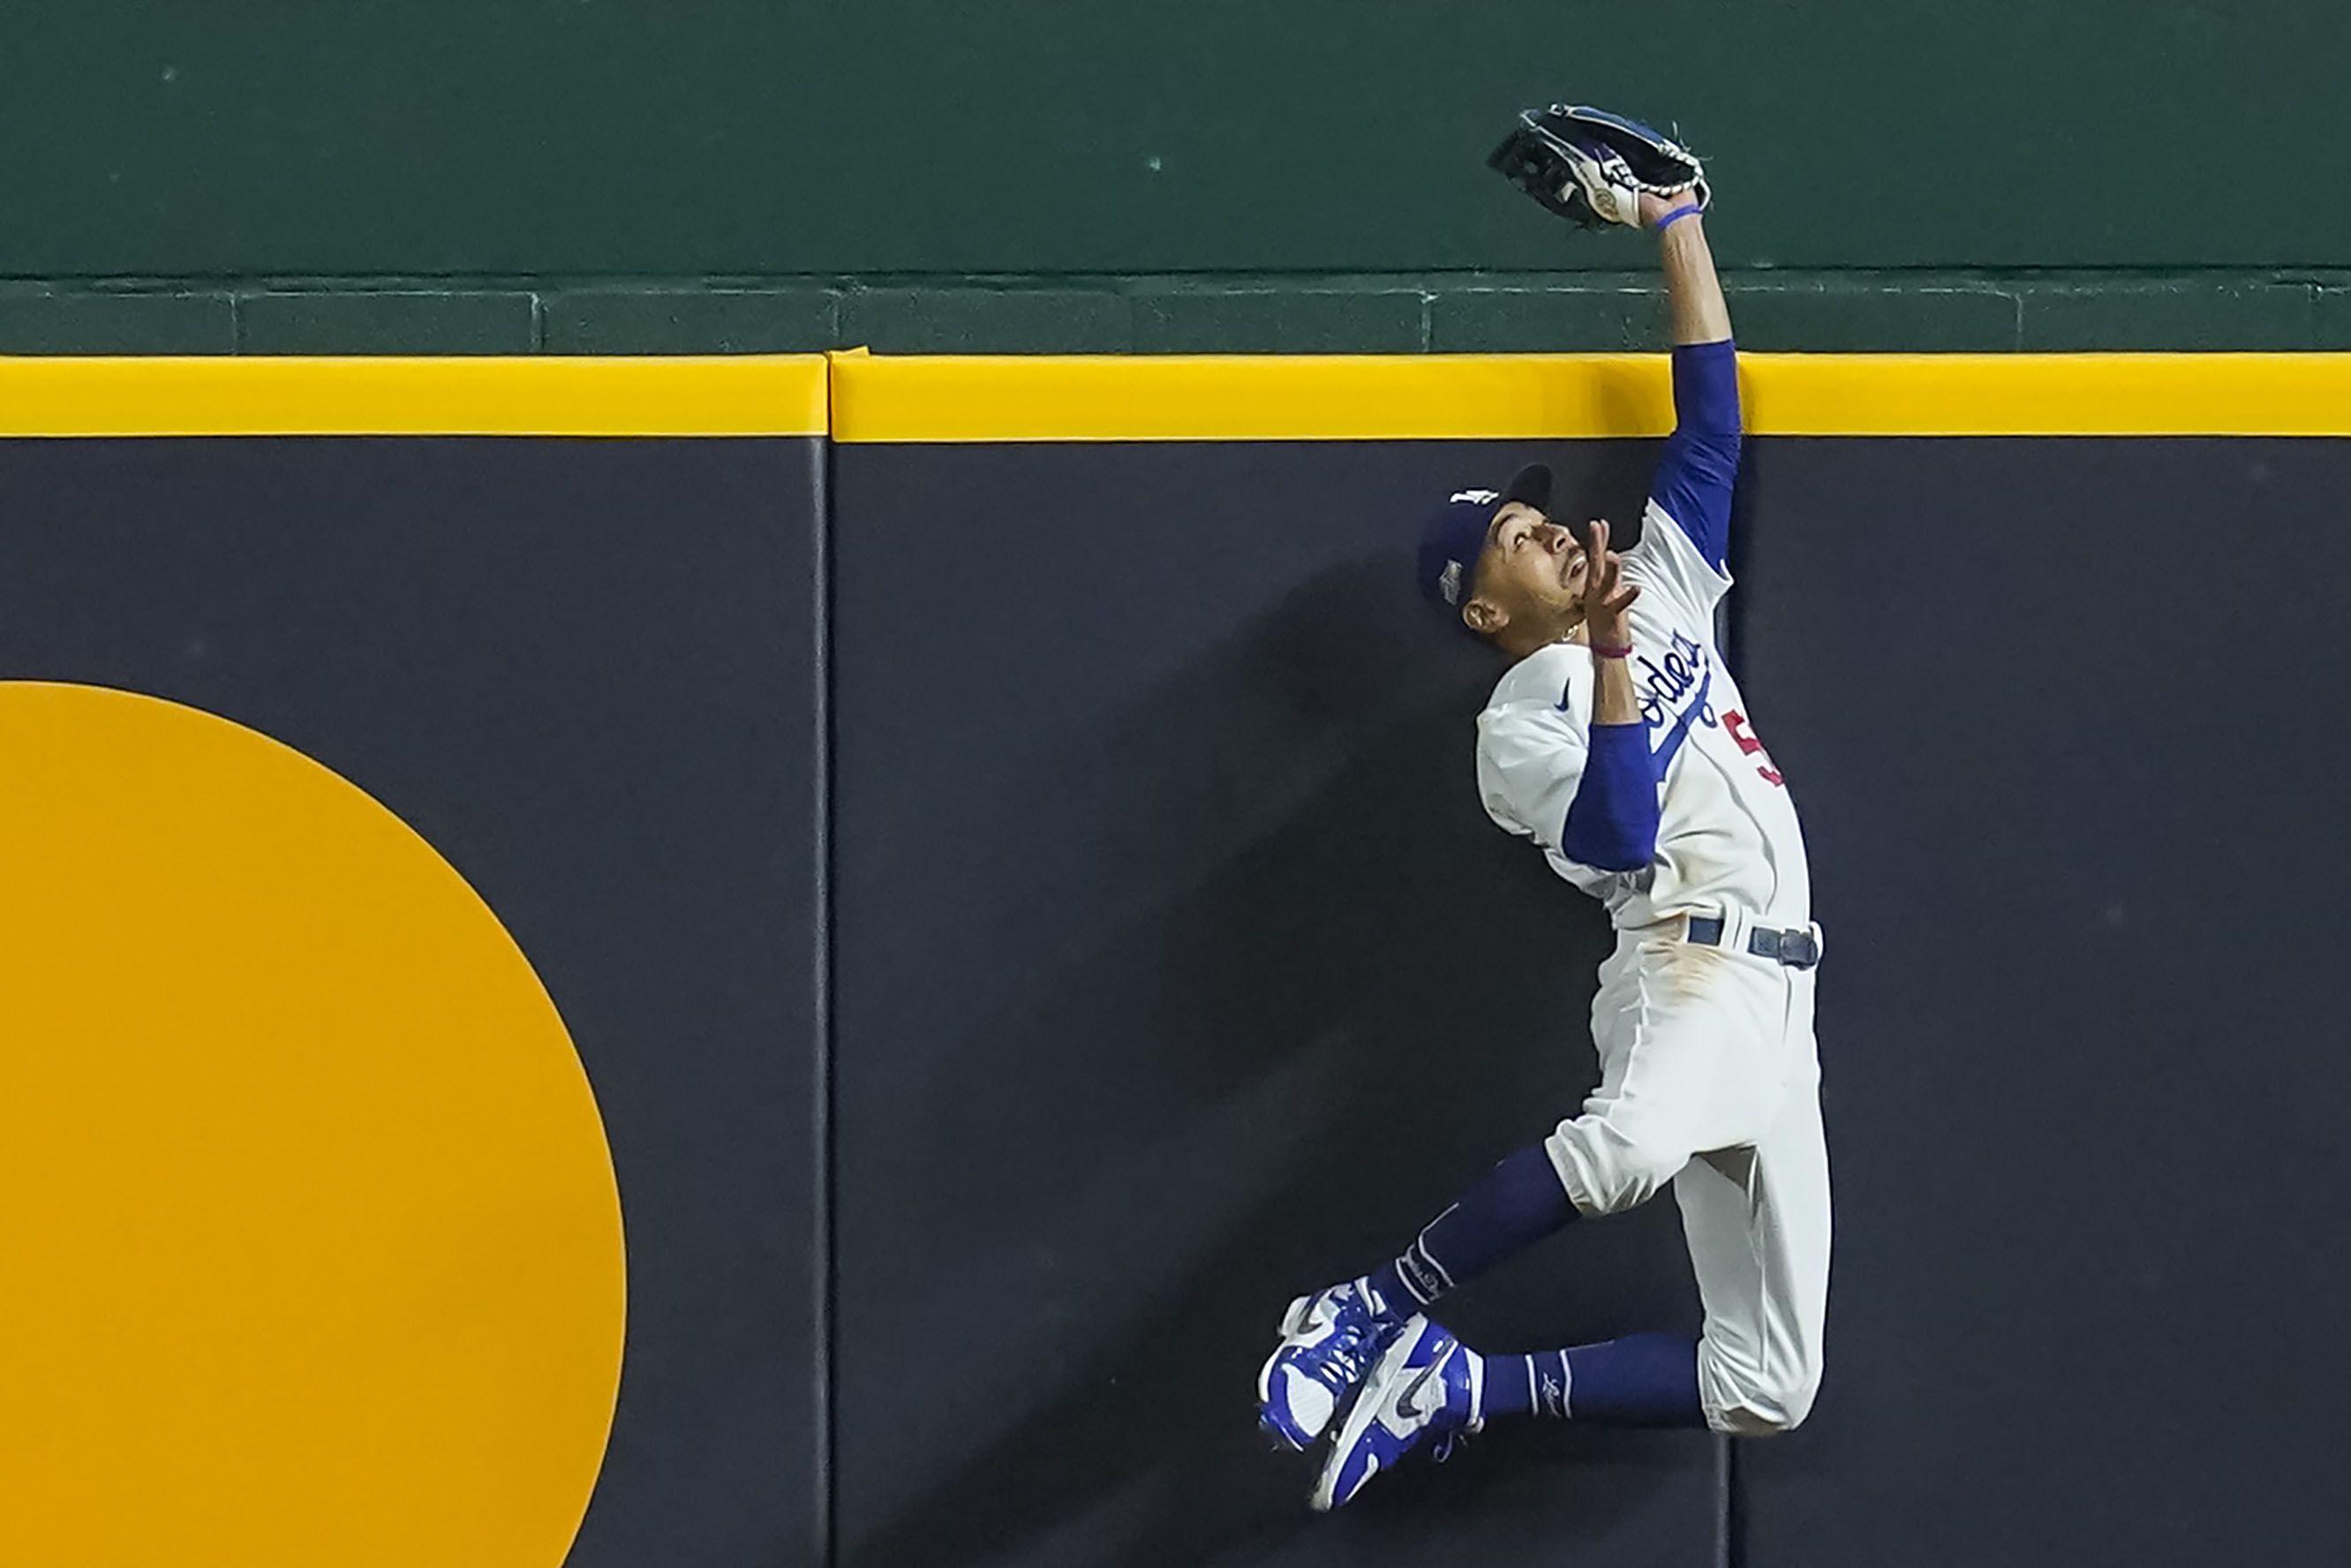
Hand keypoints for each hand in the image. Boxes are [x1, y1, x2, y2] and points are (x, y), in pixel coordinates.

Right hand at [1579, 519, 1639, 647]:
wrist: (1604, 648)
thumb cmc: (1606, 620)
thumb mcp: (1607, 593)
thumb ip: (1609, 574)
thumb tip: (1609, 556)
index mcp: (1594, 585)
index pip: (1595, 558)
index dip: (1598, 540)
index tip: (1598, 523)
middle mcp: (1595, 592)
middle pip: (1596, 564)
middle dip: (1596, 545)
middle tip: (1596, 527)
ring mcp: (1602, 603)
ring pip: (1606, 583)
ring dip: (1610, 570)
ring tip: (1613, 555)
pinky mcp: (1612, 616)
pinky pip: (1621, 604)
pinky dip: (1628, 596)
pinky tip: (1636, 588)